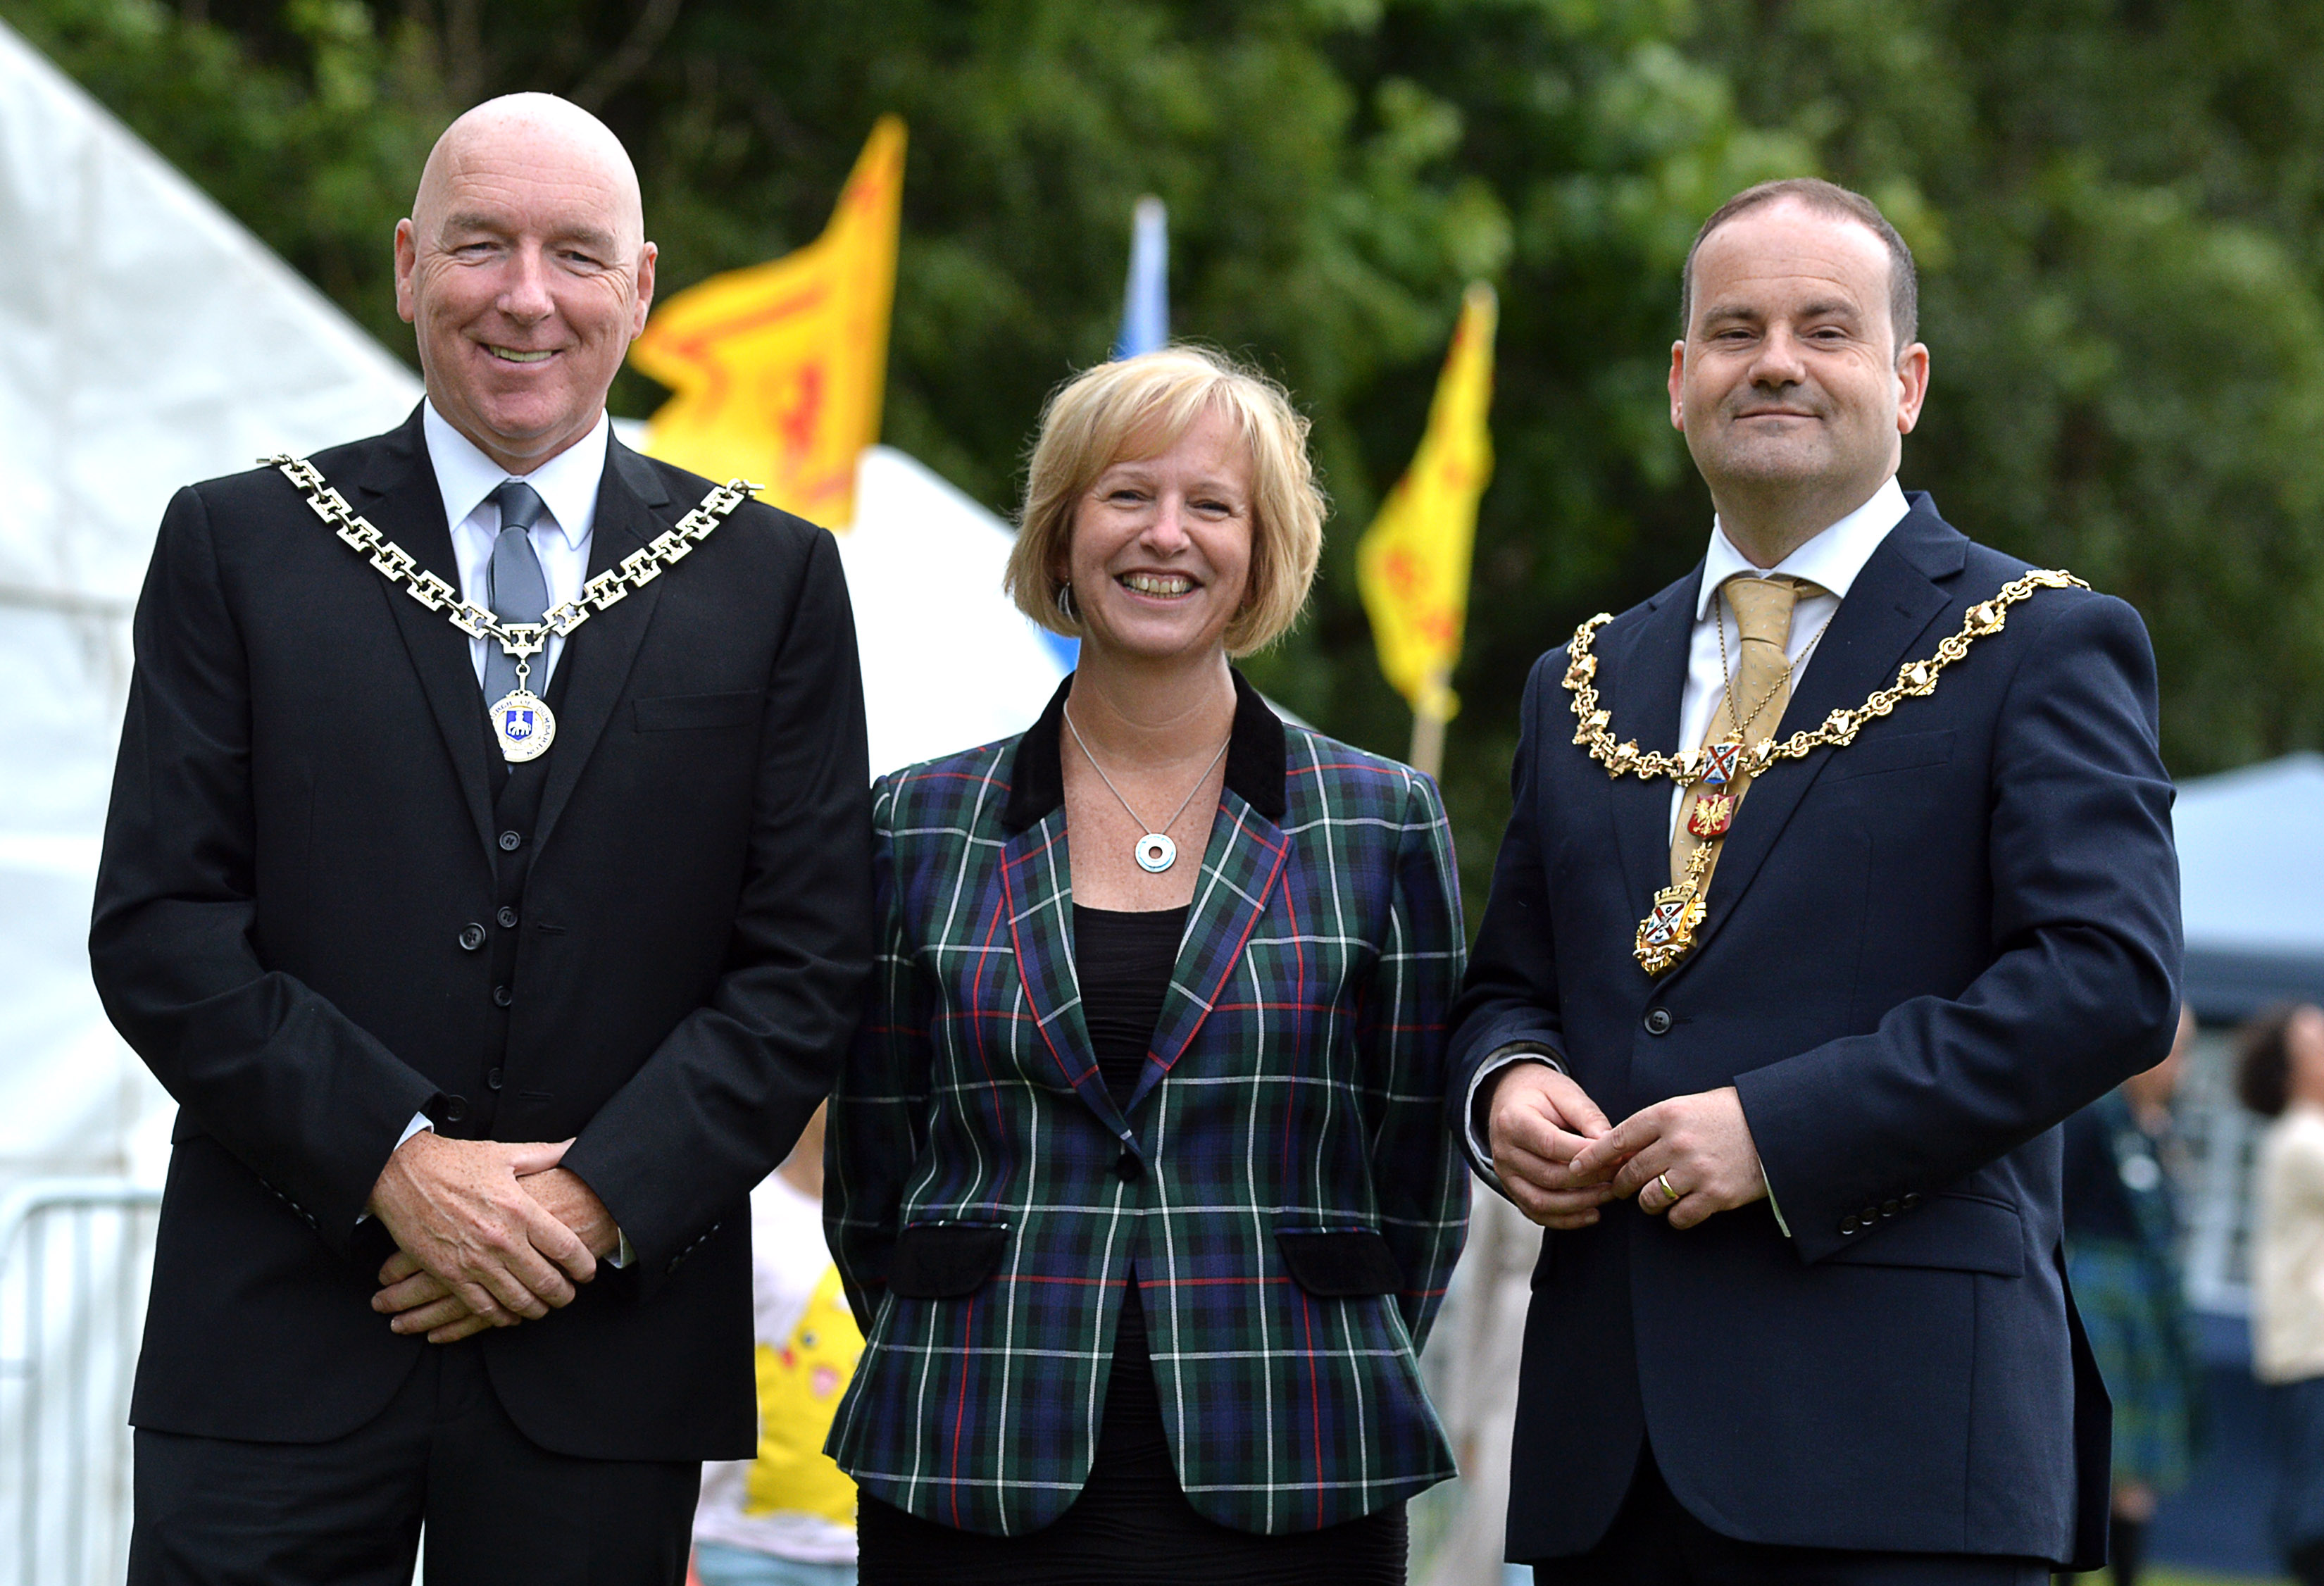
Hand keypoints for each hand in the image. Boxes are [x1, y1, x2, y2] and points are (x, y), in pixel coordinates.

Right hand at [365, 1134, 595, 1336]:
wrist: (399, 1172)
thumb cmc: (454, 1161)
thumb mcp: (505, 1153)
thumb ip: (546, 1154)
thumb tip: (577, 1144)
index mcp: (520, 1209)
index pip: (565, 1248)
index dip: (583, 1265)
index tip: (588, 1271)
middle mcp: (501, 1239)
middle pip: (545, 1281)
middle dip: (563, 1295)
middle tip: (569, 1296)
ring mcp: (474, 1260)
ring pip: (517, 1300)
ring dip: (535, 1309)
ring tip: (544, 1307)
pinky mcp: (448, 1274)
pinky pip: (481, 1307)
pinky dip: (500, 1317)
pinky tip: (510, 1315)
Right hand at [1486, 1062, 1618, 1228]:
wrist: (1510, 1098)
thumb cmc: (1541, 1094)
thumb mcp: (1565, 1092)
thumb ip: (1588, 1116)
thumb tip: (1612, 1144)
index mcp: (1513, 1121)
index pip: (1551, 1144)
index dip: (1587, 1155)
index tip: (1617, 1155)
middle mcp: (1503, 1151)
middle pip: (1549, 1176)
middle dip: (1591, 1180)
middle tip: (1621, 1175)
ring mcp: (1505, 1174)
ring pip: (1542, 1202)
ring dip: (1581, 1204)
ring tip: (1610, 1195)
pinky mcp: (1512, 1190)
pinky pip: (1536, 1213)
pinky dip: (1566, 1220)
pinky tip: (1592, 1213)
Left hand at [1567, 1086, 1764, 1230]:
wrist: (1777, 1127)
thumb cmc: (1730, 1114)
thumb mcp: (1689, 1105)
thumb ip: (1657, 1125)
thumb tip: (1623, 1148)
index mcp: (1667, 1115)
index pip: (1616, 1139)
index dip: (1592, 1157)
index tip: (1576, 1168)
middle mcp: (1677, 1143)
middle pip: (1630, 1173)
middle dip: (1620, 1185)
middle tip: (1621, 1188)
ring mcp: (1696, 1171)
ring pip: (1650, 1199)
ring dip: (1648, 1202)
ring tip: (1654, 1197)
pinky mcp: (1715, 1195)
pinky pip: (1679, 1217)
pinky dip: (1676, 1217)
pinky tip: (1682, 1209)